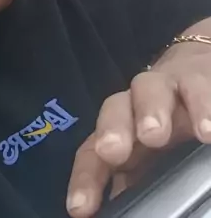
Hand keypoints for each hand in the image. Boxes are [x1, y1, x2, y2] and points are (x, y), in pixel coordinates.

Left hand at [66, 42, 210, 216]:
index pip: (93, 151)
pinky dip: (201, 106)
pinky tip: (207, 129)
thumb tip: (116, 210)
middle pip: (116, 108)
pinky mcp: (198, 79)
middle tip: (112, 150)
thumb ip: (133, 179)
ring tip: (155, 133)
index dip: (85, 177)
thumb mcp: (148, 155)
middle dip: (111, 129)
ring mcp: (168, 88)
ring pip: (150, 88)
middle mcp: (137, 105)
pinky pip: (197, 88)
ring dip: (149, 110)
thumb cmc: (168, 120)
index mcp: (121, 131)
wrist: (195, 74)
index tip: (79, 208)